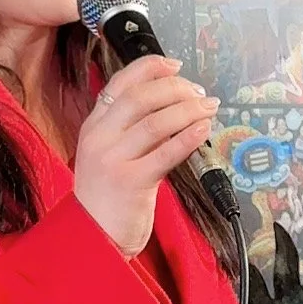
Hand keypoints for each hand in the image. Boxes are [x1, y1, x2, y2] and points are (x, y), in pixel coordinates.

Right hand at [73, 54, 217, 258]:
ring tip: (208, 108)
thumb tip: (171, 102)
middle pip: (142, 97)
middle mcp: (100, 138)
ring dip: (189, 110)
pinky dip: (188, 136)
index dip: (150, 68)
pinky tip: (203, 129)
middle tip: (200, 93)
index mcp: (94, 126)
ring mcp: (113, 159)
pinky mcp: (131, 182)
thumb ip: (131, 127)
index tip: (175, 65)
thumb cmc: (107, 196)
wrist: (94, 238)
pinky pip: (166, 153)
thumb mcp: (108, 152)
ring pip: (157, 121)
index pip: (120, 82)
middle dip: (177, 89)